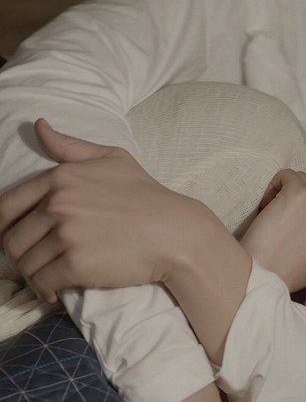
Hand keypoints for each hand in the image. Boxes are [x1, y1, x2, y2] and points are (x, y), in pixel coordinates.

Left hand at [0, 119, 229, 301]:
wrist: (176, 233)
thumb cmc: (148, 195)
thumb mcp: (113, 159)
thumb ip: (71, 146)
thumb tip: (38, 126)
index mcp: (61, 177)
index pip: (7, 207)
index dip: (6, 227)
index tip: (20, 237)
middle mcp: (58, 204)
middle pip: (12, 239)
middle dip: (21, 254)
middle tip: (39, 260)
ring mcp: (66, 234)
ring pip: (25, 263)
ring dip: (33, 274)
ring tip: (49, 276)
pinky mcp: (75, 264)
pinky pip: (41, 282)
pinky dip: (44, 290)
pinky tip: (54, 290)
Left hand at [241, 169, 305, 291]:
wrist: (267, 276)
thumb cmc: (289, 272)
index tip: (300, 218)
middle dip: (304, 198)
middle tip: (285, 215)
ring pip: (304, 179)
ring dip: (289, 190)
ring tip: (274, 209)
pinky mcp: (296, 192)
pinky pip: (286, 175)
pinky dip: (275, 184)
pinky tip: (266, 204)